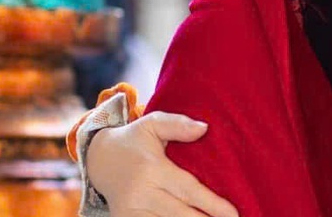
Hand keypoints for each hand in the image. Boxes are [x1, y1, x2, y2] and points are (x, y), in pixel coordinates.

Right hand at [88, 111, 237, 216]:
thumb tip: (204, 128)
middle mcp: (140, 194)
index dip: (212, 204)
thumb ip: (177, 124)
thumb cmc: (134, 140)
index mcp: (151, 170)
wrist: (98, 159)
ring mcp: (130, 212)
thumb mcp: (152, 123)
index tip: (233, 214)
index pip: (188, 190)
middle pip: (180, 215)